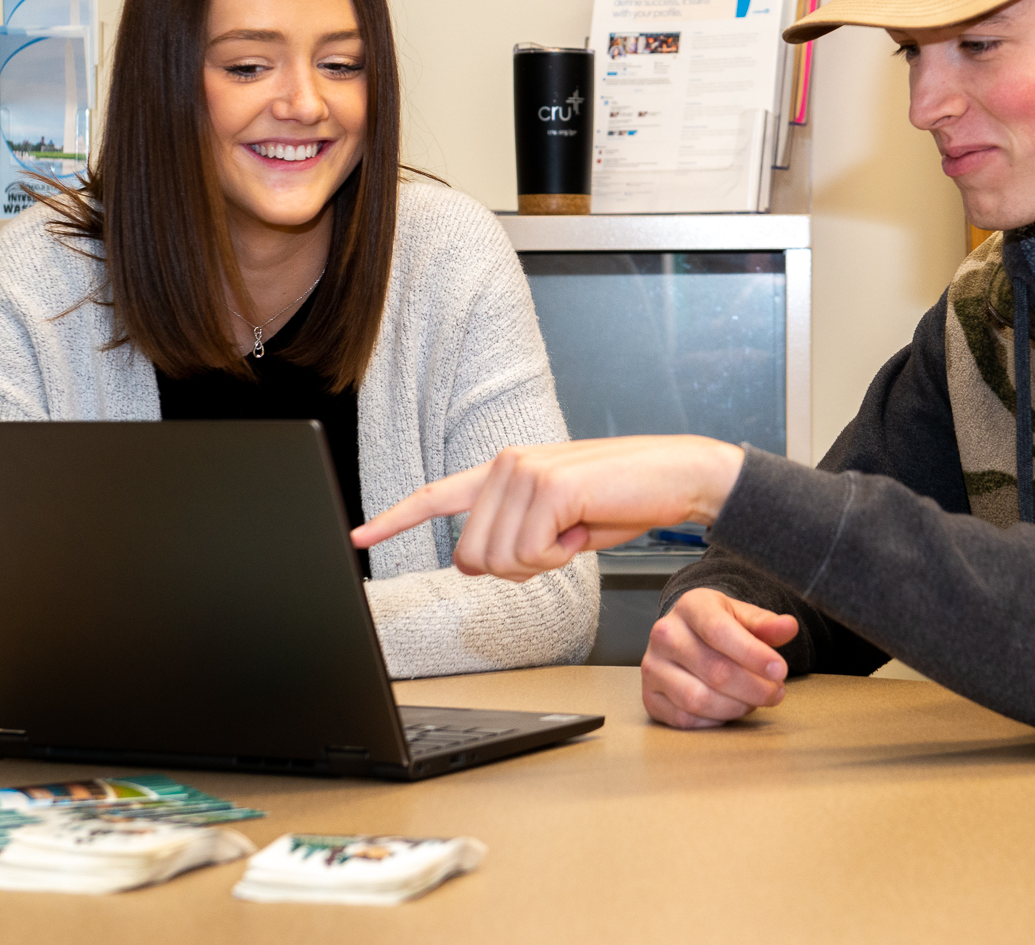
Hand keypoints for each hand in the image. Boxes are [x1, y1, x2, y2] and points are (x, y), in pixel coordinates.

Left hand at [349, 434, 744, 581]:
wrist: (677, 476)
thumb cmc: (623, 501)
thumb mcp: (559, 522)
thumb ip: (516, 534)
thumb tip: (480, 563)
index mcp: (503, 471)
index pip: (436, 496)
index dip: (394, 520)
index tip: (357, 535)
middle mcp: (505, 465)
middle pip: (472, 558)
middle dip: (517, 569)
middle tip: (560, 544)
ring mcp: (524, 471)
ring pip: (500, 562)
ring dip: (544, 563)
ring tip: (577, 529)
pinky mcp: (549, 486)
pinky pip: (532, 555)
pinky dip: (561, 557)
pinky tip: (585, 527)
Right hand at [642, 589, 799, 728]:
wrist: (685, 635)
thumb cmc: (717, 626)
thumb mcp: (742, 616)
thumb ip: (766, 624)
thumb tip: (789, 627)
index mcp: (690, 606)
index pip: (720, 632)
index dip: (753, 654)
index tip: (780, 670)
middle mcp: (665, 634)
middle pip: (715, 671)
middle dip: (754, 688)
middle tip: (776, 692)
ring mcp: (653, 667)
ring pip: (699, 699)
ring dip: (736, 707)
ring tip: (754, 700)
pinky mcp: (650, 697)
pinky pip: (686, 719)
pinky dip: (715, 720)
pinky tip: (729, 708)